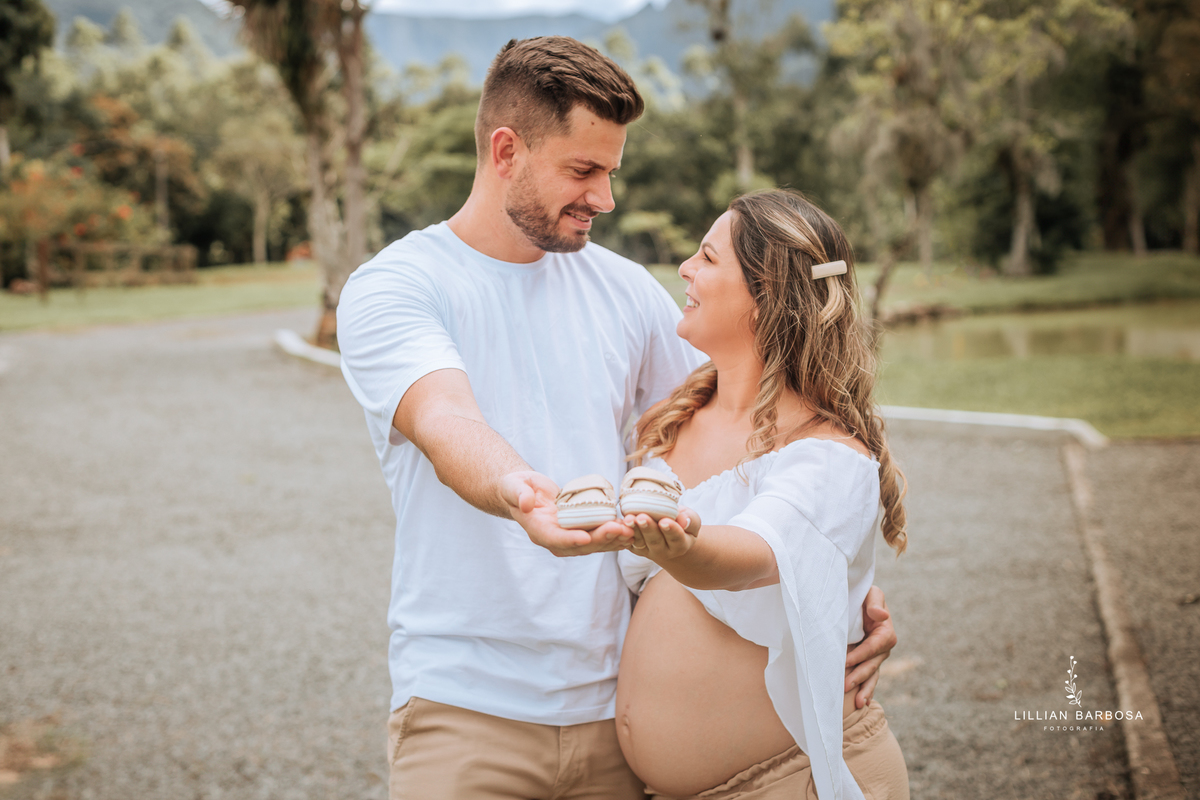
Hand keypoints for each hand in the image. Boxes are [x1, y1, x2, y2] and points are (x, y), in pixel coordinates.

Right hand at [499, 471, 633, 556]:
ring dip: (613, 539)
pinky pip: (598, 537)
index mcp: (538, 531)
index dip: (570, 539)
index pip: (554, 539)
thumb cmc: (517, 488)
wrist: (526, 492)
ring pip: (593, 544)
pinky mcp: (579, 531)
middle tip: (620, 529)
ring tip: (631, 531)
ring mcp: (568, 537)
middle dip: (601, 538)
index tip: (585, 537)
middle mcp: (554, 539)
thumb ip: (519, 495)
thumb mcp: (513, 487)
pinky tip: (630, 530)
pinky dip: (614, 535)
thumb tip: (526, 504)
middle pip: (580, 544)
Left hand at [623, 506, 699, 562]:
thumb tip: (683, 521)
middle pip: (655, 541)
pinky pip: (629, 542)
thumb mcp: (692, 521)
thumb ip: (690, 520)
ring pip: (640, 542)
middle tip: (641, 517)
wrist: (671, 537)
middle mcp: (664, 551)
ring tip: (629, 518)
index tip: (664, 521)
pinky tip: (621, 523)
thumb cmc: (682, 524)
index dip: (671, 530)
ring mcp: (648, 551)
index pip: (676, 538)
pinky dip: (624, 533)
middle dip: (648, 529)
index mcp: (681, 545)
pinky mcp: (636, 548)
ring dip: (634, 530)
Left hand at [845, 584, 896, 708]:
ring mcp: (876, 657)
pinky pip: (869, 678)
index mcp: (885, 632)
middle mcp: (883, 648)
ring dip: (865, 689)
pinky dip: (866, 690)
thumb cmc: (864, 596)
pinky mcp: (868, 662)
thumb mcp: (871, 594)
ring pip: (871, 675)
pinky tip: (862, 702)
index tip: (846, 661)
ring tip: (858, 703)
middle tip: (844, 685)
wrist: (858, 601)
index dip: (861, 655)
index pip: (873, 647)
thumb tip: (881, 615)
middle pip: (871, 664)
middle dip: (859, 676)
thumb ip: (875, 603)